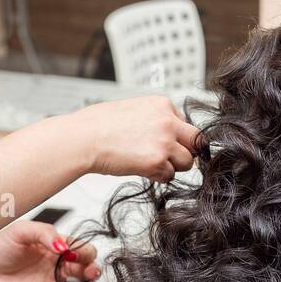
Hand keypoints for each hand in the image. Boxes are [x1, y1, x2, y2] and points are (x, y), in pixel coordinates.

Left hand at [0, 219, 101, 281]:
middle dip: (92, 268)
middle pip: (88, 267)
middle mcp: (59, 264)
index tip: (73, 253)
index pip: (82, 247)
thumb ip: (45, 233)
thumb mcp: (21, 231)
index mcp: (56, 245)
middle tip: (88, 271)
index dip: (84, 251)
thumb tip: (63, 245)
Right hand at [64, 95, 199, 181]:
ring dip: (172, 167)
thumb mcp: (133, 109)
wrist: (83, 137)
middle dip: (186, 152)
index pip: (187, 125)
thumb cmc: (99, 125)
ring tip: (150, 164)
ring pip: (187, 162)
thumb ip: (155, 119)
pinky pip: (170, 176)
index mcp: (162, 105)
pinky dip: (158, 177)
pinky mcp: (157, 161)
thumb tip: (168, 134)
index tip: (164, 144)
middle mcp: (168, 121)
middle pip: (196, 142)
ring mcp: (165, 141)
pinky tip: (141, 169)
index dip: (177, 138)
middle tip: (169, 158)